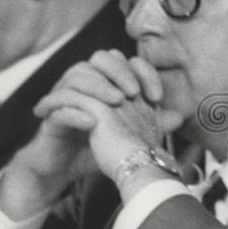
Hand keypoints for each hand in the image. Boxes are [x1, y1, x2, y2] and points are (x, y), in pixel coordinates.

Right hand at [0, 50, 178, 218]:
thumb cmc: (94, 146)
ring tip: (116, 101)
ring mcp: (64, 97)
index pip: (125, 61)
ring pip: (76, 76)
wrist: (63, 169)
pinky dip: (74, 112)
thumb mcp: (128, 134)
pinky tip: (91, 122)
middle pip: (99, 59)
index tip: (158, 97)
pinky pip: (57, 107)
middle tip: (134, 92)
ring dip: (98, 86)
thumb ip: (152, 123)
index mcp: (103, 81)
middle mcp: (83, 83)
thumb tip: (178, 116)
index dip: (143, 72)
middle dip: (119, 71)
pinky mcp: (49, 117)